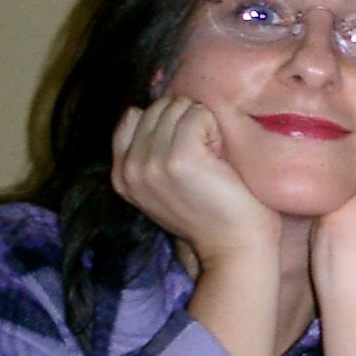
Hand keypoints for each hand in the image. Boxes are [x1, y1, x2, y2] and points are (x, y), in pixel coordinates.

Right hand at [110, 95, 279, 262]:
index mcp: (121, 175)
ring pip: (179, 107)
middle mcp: (130, 169)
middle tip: (205, 160)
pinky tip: (221, 159)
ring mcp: (152, 163)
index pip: (132, 116)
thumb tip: (141, 109)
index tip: (187, 155)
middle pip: (158, 107)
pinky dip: (217, 129)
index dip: (167, 125)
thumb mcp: (165, 184)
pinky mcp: (180, 158)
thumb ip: (147, 151)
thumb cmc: (212, 213)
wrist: (234, 248)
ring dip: (204, 125)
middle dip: (187, 123)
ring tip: (213, 160)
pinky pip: (199, 114)